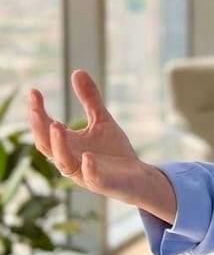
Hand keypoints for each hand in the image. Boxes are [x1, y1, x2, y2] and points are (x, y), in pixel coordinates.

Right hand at [27, 69, 146, 206]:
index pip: (45, 129)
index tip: (34, 92)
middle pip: (47, 147)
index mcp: (68, 145)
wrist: (138, 176)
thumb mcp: (101, 120)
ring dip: (60, 145)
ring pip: (65, 163)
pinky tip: (88, 156)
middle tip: (36, 110)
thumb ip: (89, 100)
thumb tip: (77, 71)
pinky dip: (89, 168)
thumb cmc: (114, 151)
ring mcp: (85, 174)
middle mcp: (71, 160)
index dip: (37, 112)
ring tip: (56, 126)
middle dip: (40, 129)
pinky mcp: (103, 183)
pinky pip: (92, 178)